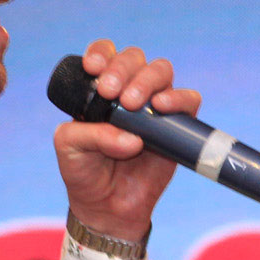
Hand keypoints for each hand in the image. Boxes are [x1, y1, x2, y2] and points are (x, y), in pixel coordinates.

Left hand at [55, 41, 201, 243]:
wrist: (107, 208)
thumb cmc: (85, 172)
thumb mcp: (70, 148)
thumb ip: (91, 134)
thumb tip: (133, 138)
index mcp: (100, 89)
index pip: (105, 54)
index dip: (101, 52)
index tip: (92, 68)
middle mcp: (129, 90)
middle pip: (134, 58)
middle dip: (122, 69)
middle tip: (111, 92)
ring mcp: (155, 106)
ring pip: (161, 70)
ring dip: (147, 80)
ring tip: (133, 104)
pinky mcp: (178, 126)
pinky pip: (188, 101)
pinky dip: (178, 98)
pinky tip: (161, 107)